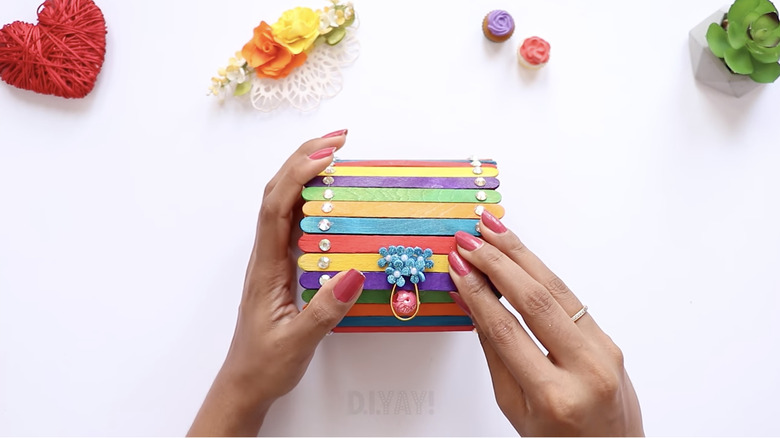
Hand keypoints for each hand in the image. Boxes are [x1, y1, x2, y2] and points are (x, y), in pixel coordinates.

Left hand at [188, 130, 364, 436]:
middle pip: (277, 193)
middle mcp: (267, 255)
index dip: (298, 176)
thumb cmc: (265, 363)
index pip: (277, 208)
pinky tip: (329, 194)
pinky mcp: (284, 266)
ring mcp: (274, 259)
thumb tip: (354, 273)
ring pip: (284, 203)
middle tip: (339, 138)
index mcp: (267, 267)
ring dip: (305, 172)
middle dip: (304, 158)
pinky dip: (310, 196)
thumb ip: (325, 310)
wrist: (246, 382)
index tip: (327, 154)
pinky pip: (294, 221)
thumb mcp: (298, 341)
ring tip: (334, 151)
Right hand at [447, 211, 643, 435]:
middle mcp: (585, 369)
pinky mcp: (610, 339)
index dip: (478, 293)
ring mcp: (604, 351)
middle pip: (535, 300)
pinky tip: (521, 255)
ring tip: (493, 230)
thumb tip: (472, 303)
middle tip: (470, 239)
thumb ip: (495, 353)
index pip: (505, 331)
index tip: (458, 266)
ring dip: (521, 254)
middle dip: (497, 263)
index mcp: (553, 396)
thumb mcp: (515, 408)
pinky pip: (572, 298)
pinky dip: (542, 271)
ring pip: (557, 289)